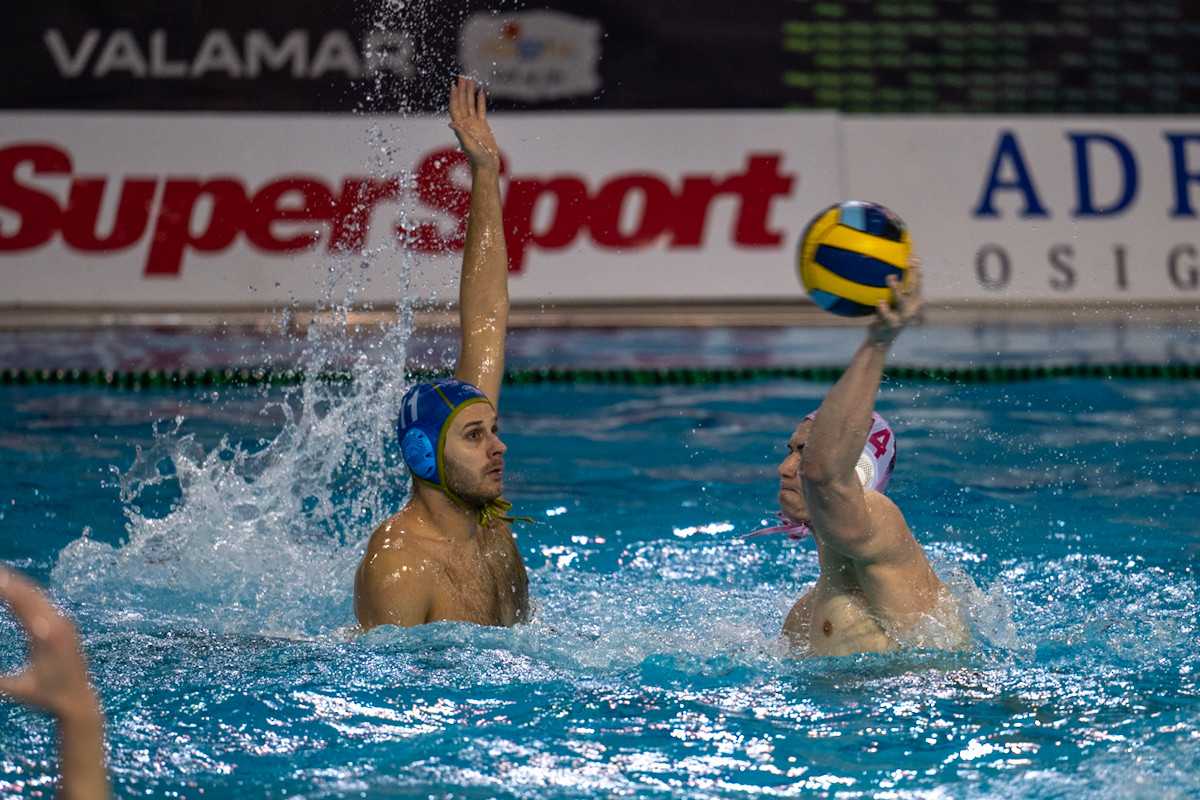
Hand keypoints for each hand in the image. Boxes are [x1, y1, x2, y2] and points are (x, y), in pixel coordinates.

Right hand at [0, 567, 97, 720]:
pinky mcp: (65, 625)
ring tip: (1, 573)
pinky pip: (45, 602)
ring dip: (20, 583)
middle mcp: (57, 623)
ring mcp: (63, 623)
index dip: (7, 588)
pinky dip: (29, 592)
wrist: (78, 700)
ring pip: (39, 596)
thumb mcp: (16, 689)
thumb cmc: (47, 696)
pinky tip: (17, 589)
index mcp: (46, 635)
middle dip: (11, 580)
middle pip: (31, 594)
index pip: (22, 603)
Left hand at [449, 76, 500, 173]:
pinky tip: (481, 92)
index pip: (455, 108)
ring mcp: (474, 124)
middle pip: (462, 103)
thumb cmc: (477, 158)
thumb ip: (461, 134)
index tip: (453, 85)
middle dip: (462, 90)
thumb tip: (451, 124)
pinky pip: (481, 110)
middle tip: (462, 77)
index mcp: (461, 126)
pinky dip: (480, 101)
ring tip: (470, 80)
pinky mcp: (483, 126)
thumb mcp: (468, 145)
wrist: (486, 164)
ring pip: (471, 104)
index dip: (454, 97)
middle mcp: (466, 123)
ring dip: (470, 92)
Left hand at [868, 254, 923, 346]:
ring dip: (896, 288)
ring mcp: (902, 316)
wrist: (881, 339)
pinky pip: (887, 314)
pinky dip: (883, 308)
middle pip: (913, 288)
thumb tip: (888, 271)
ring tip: (890, 277)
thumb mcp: (892, 303)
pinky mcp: (891, 324)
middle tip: (910, 261)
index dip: (916, 270)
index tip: (914, 256)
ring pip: (901, 300)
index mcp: (913, 302)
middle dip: (913, 274)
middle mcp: (911, 308)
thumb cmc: (886, 316)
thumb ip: (893, 290)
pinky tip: (879, 301)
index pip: (916, 283)